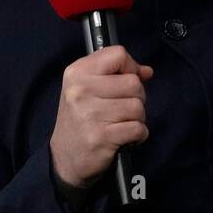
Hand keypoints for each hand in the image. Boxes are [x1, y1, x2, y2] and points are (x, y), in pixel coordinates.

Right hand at [50, 45, 153, 188]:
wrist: (66, 158)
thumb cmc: (82, 119)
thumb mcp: (88, 88)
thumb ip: (117, 74)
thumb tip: (146, 71)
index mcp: (77, 73)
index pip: (118, 54)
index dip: (130, 67)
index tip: (125, 80)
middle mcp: (80, 91)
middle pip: (133, 83)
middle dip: (136, 97)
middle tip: (121, 109)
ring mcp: (89, 114)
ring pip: (138, 106)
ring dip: (137, 118)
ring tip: (120, 123)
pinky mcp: (100, 137)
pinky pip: (138, 128)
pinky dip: (138, 135)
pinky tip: (124, 137)